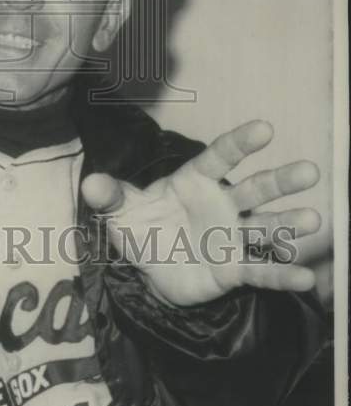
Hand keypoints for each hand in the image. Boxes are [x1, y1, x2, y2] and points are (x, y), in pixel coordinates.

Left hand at [82, 120, 320, 306]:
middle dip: (281, 180)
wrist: (150, 270)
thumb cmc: (141, 228)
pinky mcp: (233, 269)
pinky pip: (260, 271)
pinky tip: (307, 277)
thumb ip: (110, 196)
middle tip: (311, 170)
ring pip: (265, 227)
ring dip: (289, 224)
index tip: (265, 128)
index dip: (240, 142)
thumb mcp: (121, 213)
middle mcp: (221, 204)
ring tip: (314, 219)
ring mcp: (231, 236)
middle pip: (255, 188)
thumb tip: (90, 184)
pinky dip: (281, 274)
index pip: (219, 157)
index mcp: (195, 181)